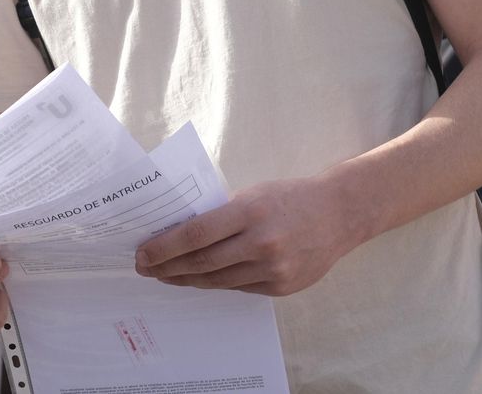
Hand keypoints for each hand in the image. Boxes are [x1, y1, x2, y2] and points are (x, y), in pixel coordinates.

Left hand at [135, 176, 355, 295]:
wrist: (338, 214)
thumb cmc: (289, 198)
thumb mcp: (253, 195)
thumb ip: (221, 215)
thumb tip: (178, 234)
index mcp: (251, 212)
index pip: (196, 234)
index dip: (165, 247)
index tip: (143, 253)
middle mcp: (262, 243)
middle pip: (202, 262)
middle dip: (167, 267)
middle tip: (145, 268)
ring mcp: (273, 269)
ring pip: (217, 280)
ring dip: (186, 279)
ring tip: (165, 275)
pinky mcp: (281, 287)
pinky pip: (238, 287)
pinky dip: (216, 282)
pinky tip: (199, 279)